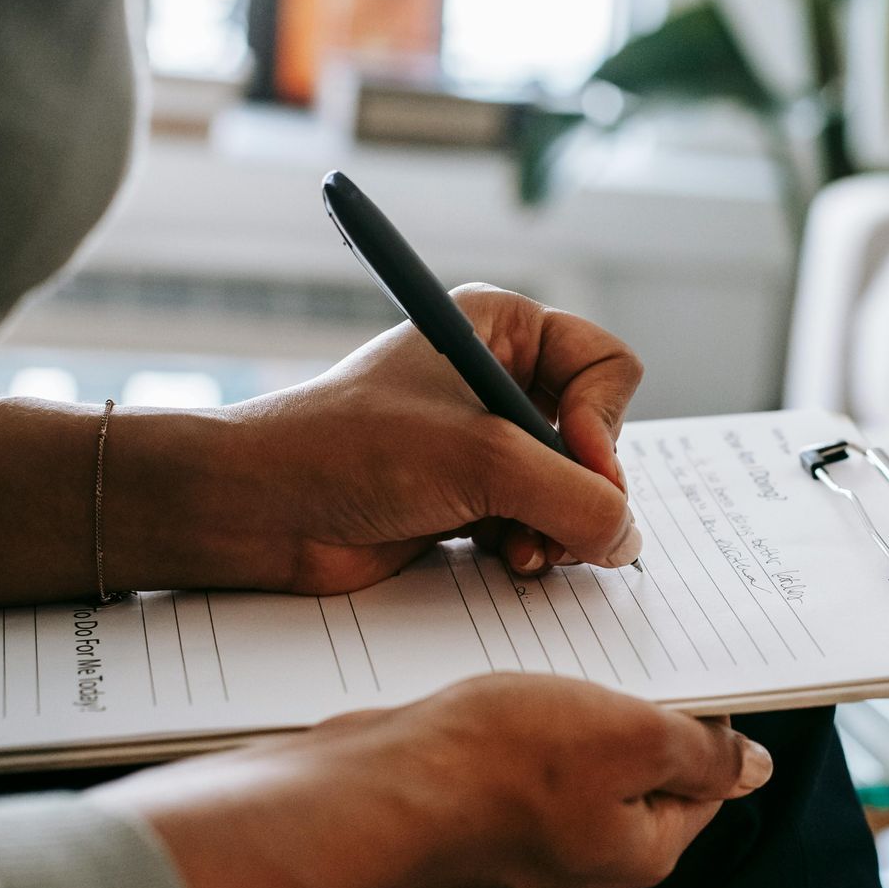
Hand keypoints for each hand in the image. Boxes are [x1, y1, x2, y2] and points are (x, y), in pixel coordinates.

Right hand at [94, 674, 773, 887]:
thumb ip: (701, 752)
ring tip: (546, 680)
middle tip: (607, 666)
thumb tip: (754, 769)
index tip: (680, 673)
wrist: (372, 792)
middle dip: (627, 721)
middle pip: (635, 782)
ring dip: (567, 724)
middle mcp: (583, 871)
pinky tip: (494, 706)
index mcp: (637, 856)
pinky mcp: (469, 836)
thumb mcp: (629, 734)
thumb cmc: (497, 761)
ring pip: (571, 777)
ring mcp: (521, 859)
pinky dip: (513, 741)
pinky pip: (513, 781)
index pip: (702, 786)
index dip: (700, 723)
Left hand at [209, 284, 644, 592]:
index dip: (606, 422)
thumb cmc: (350, 450)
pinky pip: (540, 523)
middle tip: (559, 524)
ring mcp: (485, 442)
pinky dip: (534, 546)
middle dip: (584, 488)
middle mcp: (500, 377)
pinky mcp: (470, 497)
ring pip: (573, 488)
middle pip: (599, 436)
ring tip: (526, 550)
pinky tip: (506, 560)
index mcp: (503, 327)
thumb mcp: (482, 460)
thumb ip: (575, 498)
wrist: (260, 510)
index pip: (609, 366)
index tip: (581, 464)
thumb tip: (628, 540)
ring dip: (559, 526)